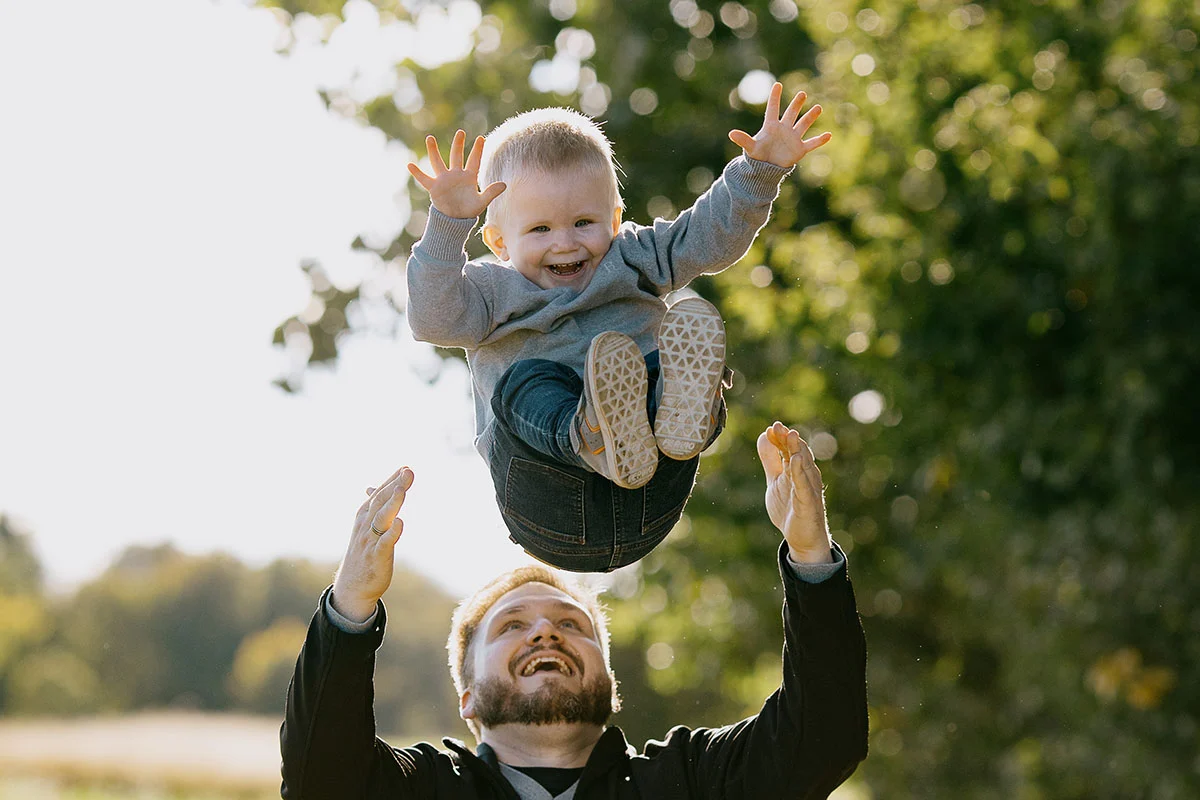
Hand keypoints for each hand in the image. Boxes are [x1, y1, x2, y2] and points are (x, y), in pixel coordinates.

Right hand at [330, 466, 414, 621]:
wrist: (352, 586)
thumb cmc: (363, 552)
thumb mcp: (366, 526)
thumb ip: (373, 506)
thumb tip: (371, 487)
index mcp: (364, 516)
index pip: (379, 494)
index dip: (392, 480)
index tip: (405, 467)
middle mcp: (366, 526)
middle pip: (381, 502)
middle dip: (395, 486)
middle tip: (408, 471)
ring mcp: (370, 541)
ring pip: (382, 519)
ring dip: (392, 503)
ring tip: (402, 490)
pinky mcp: (377, 557)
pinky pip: (385, 543)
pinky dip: (392, 532)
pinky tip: (400, 522)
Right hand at [407, 130, 505, 219]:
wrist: (455, 220)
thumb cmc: (469, 210)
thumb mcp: (482, 202)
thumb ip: (491, 192)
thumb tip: (504, 184)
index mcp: (468, 177)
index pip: (474, 160)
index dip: (478, 150)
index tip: (481, 138)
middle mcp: (455, 175)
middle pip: (456, 156)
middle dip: (458, 144)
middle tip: (460, 132)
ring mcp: (444, 180)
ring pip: (438, 162)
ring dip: (433, 151)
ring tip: (430, 138)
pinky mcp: (434, 187)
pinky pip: (424, 179)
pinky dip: (417, 173)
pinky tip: (410, 165)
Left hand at [728, 83, 831, 168]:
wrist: (765, 170)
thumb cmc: (757, 157)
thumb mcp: (751, 148)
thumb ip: (743, 140)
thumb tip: (731, 133)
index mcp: (771, 126)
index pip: (773, 108)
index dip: (775, 97)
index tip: (777, 85)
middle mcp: (783, 129)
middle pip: (791, 113)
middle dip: (796, 104)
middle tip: (802, 94)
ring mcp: (793, 138)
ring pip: (803, 124)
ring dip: (810, 117)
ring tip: (818, 107)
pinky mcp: (799, 149)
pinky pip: (812, 143)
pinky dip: (820, 140)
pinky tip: (829, 135)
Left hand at [757, 421, 832, 563]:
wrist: (802, 540)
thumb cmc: (790, 508)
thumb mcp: (775, 480)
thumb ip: (771, 460)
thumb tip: (764, 436)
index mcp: (795, 470)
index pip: (788, 449)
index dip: (780, 438)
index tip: (771, 428)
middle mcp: (805, 476)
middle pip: (797, 453)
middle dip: (788, 439)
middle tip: (778, 426)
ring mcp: (808, 489)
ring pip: (804, 466)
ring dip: (797, 450)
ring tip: (790, 435)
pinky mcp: (809, 502)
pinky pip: (804, 485)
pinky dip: (799, 472)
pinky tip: (794, 460)